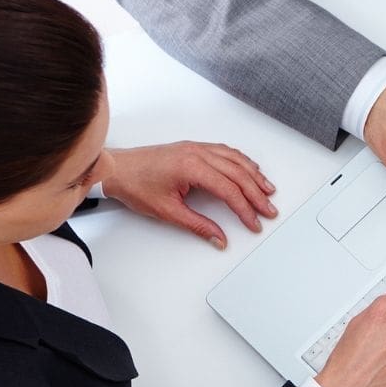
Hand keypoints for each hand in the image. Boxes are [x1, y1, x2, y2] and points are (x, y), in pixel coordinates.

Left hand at [100, 142, 276, 248]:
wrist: (116, 169)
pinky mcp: (193, 148)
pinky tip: (249, 169)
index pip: (229, 189)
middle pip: (238, 173)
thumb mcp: (167, 211)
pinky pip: (226, 152)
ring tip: (268, 190)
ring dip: (254, 175)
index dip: (245, 208)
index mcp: (191, 167)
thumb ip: (198, 225)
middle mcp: (198, 153)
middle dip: (256, 193)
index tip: (254, 223)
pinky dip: (242, 162)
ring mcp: (197, 148)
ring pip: (235, 159)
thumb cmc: (135, 185)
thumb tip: (219, 238)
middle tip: (269, 210)